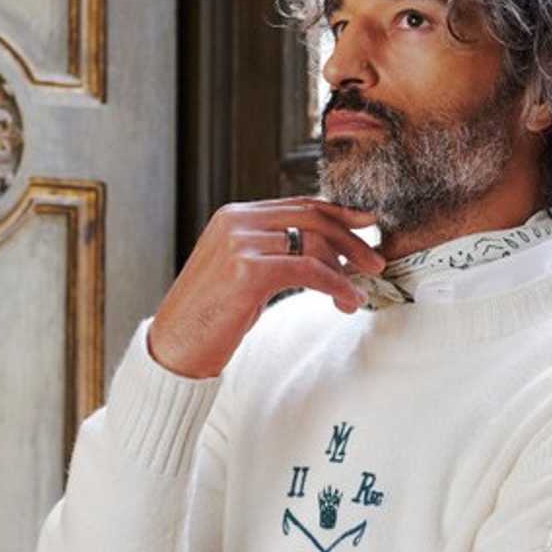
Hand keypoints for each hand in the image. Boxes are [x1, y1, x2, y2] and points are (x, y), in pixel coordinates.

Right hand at [147, 197, 384, 377]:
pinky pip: (309, 270)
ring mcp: (241, 242)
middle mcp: (237, 221)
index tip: (366, 223)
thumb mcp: (243, 272)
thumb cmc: (211, 316)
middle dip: (351, 240)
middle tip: (376, 262)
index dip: (338, 213)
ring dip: (346, 270)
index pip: (299, 204)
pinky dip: (336, 285)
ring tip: (358, 293)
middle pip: (312, 217)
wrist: (176, 347)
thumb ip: (274, 252)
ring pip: (314, 244)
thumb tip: (325, 252)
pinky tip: (346, 301)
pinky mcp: (248, 270)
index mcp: (235, 216)